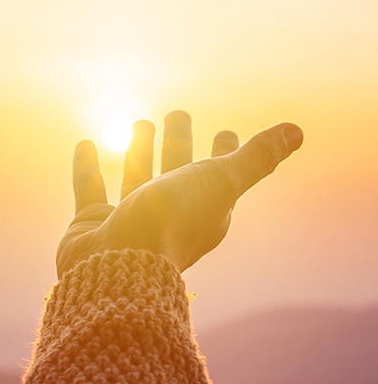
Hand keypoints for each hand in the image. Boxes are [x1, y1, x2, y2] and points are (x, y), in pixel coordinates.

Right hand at [56, 111, 302, 277]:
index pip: (220, 175)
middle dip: (179, 144)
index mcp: (204, 212)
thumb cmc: (172, 225)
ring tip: (140, 122)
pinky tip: (85, 143)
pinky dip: (87, 166)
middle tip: (177, 114)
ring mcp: (129, 221)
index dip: (225, 153)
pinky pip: (90, 189)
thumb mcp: (220, 183)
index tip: (226, 132)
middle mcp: (168, 216)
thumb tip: (297, 130)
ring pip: (137, 178)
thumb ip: (255, 158)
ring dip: (139, 151)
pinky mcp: (93, 225)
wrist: (116, 270)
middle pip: (177, 172)